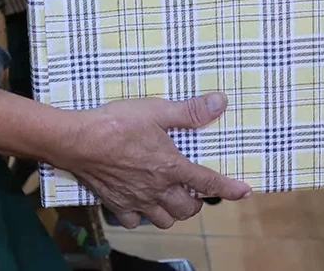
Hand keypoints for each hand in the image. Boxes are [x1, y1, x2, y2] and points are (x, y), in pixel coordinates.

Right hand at [54, 94, 250, 228]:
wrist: (78, 141)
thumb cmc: (117, 123)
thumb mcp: (156, 110)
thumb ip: (189, 111)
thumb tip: (220, 102)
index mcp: (172, 167)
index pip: (209, 182)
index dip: (230, 189)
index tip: (244, 192)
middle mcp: (158, 189)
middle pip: (188, 209)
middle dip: (196, 201)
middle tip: (194, 188)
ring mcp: (137, 200)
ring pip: (165, 219)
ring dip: (173, 211)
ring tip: (171, 196)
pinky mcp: (117, 204)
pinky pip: (136, 221)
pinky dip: (142, 215)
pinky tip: (140, 202)